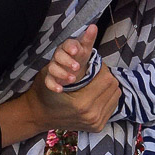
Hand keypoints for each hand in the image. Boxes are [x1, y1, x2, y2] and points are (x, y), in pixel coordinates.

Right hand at [0, 26, 120, 144]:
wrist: (39, 114)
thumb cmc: (47, 88)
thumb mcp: (58, 66)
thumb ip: (79, 47)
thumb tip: (93, 27)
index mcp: (83, 103)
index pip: (107, 78)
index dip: (99, 69)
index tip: (90, 67)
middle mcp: (91, 115)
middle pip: (112, 86)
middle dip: (103, 77)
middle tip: (92, 74)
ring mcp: (95, 123)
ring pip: (115, 95)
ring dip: (106, 86)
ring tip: (94, 83)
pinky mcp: (97, 127)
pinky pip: (112, 105)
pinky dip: (107, 96)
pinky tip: (96, 93)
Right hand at [44, 32, 92, 91]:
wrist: (74, 65)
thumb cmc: (79, 54)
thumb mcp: (86, 47)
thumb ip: (89, 37)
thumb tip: (93, 26)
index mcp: (68, 46)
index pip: (67, 44)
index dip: (70, 47)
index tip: (76, 50)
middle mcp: (59, 55)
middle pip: (58, 56)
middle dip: (67, 61)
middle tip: (77, 67)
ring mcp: (54, 66)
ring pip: (53, 68)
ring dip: (62, 74)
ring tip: (73, 79)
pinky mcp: (52, 77)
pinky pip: (48, 81)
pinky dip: (53, 85)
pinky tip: (60, 89)